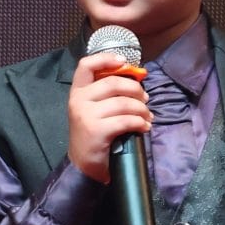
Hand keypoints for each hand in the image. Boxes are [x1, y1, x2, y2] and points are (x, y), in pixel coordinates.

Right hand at [67, 50, 152, 185]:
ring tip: (147, 117)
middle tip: (145, 100)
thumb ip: (107, 93)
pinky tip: (144, 127)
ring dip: (141, 109)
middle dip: (136, 90)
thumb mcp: (93, 109)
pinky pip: (125, 120)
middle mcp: (78, 101)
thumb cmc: (94, 135)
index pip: (86, 65)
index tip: (124, 62)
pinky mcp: (96, 131)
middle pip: (113, 83)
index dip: (106, 59)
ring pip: (123, 103)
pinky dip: (140, 123)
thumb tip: (137, 78)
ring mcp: (85, 116)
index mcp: (77, 92)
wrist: (83, 166)